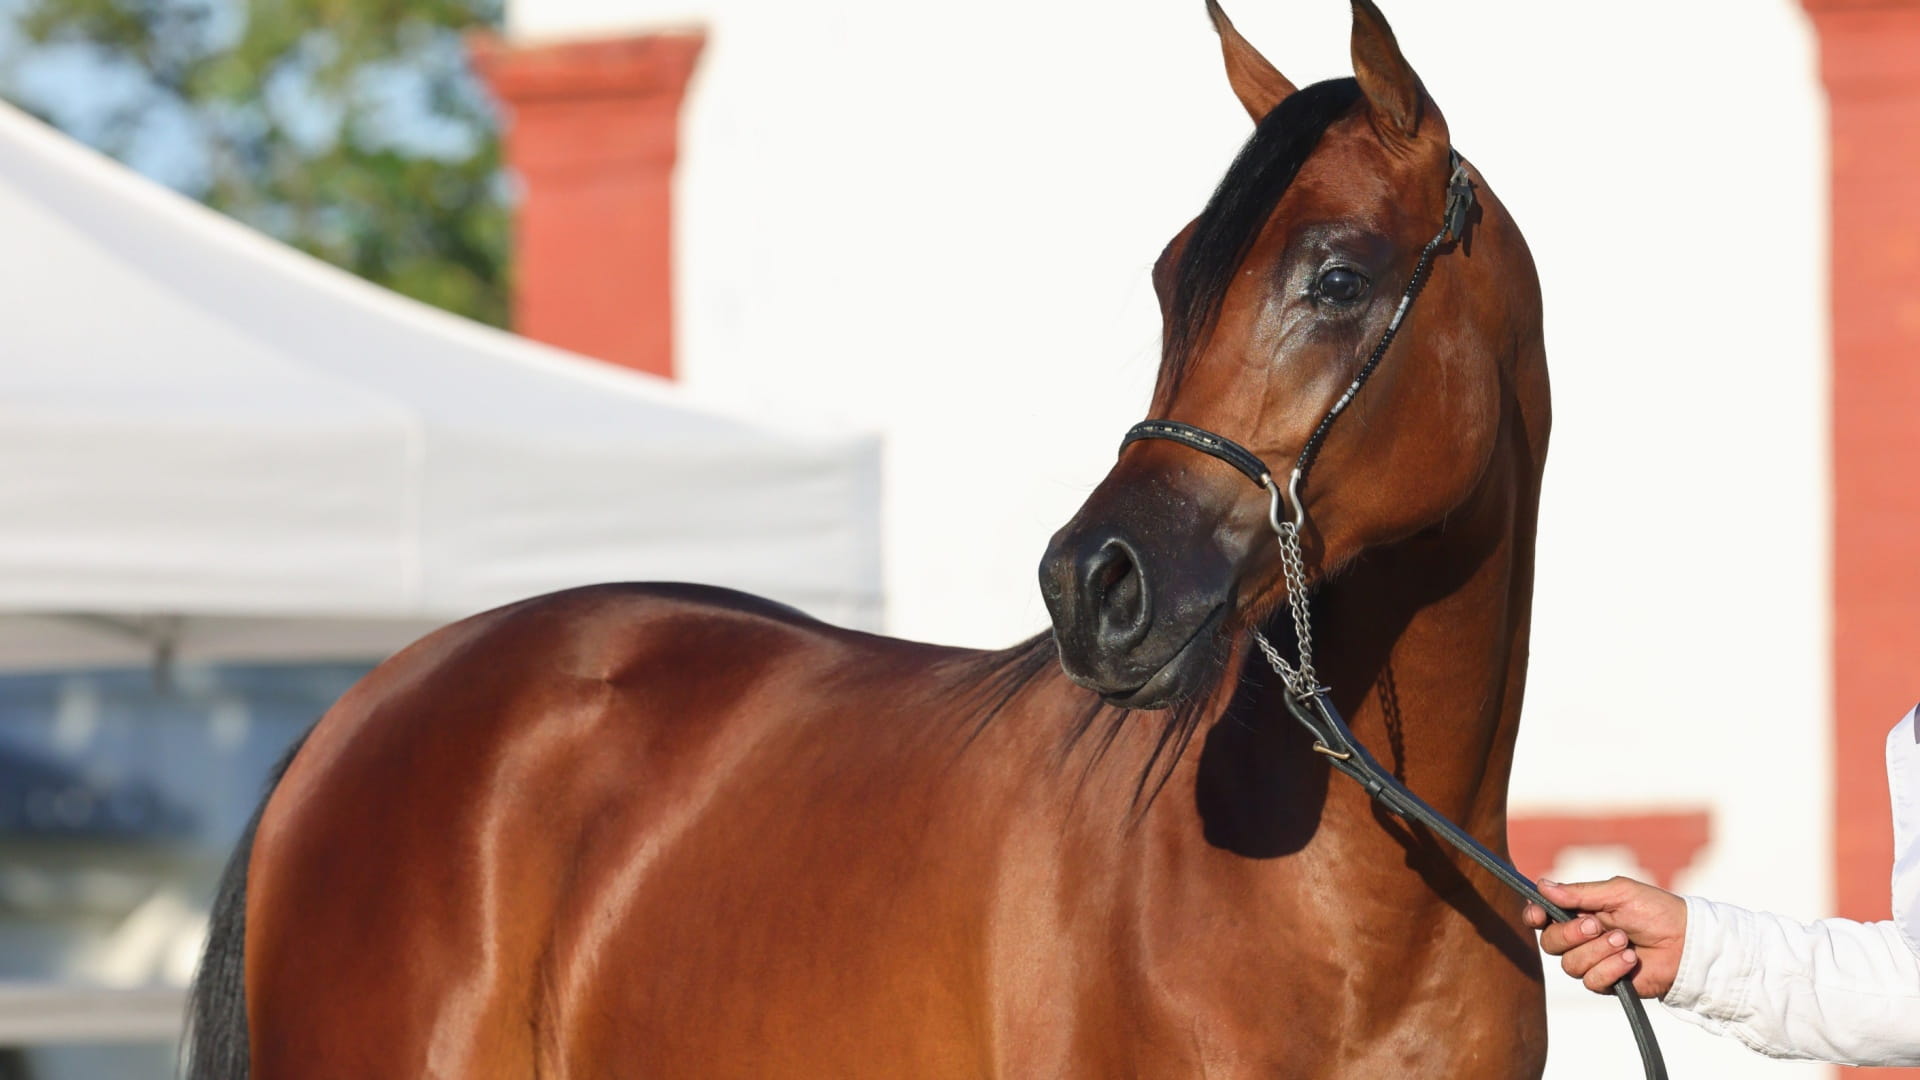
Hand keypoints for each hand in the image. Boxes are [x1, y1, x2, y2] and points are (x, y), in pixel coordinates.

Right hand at [1521, 876, 1687, 998]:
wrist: (1686, 943)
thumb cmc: (1655, 911)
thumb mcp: (1618, 892)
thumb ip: (1579, 893)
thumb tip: (1542, 885)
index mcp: (1579, 911)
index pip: (1542, 916)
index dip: (1534, 916)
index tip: (1538, 914)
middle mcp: (1580, 938)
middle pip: (1549, 943)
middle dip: (1571, 934)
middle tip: (1598, 926)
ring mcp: (1592, 961)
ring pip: (1570, 965)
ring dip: (1598, 952)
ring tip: (1624, 941)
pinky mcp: (1607, 983)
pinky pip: (1591, 981)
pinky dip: (1611, 968)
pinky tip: (1631, 959)